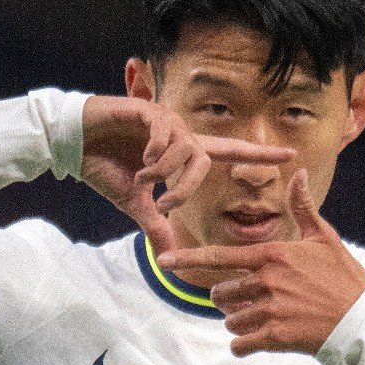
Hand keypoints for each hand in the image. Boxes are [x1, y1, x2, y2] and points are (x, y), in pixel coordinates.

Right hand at [81, 96, 294, 253]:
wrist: (73, 144)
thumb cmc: (104, 167)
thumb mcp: (134, 202)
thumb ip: (155, 222)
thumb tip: (169, 254)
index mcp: (182, 152)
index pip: (228, 151)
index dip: (258, 153)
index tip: (291, 155)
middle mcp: (179, 132)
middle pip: (202, 158)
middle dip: (187, 185)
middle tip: (165, 204)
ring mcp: (163, 120)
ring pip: (184, 146)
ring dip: (165, 171)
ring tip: (142, 178)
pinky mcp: (145, 110)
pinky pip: (164, 132)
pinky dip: (155, 152)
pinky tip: (141, 162)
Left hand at [156, 169, 364, 356]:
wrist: (364, 322)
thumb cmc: (345, 279)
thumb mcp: (325, 239)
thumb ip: (303, 207)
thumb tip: (298, 173)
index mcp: (273, 255)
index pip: (220, 257)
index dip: (187, 258)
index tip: (163, 260)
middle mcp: (266, 281)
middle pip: (221, 293)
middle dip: (227, 300)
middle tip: (248, 302)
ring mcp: (270, 310)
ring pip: (230, 319)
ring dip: (239, 322)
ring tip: (263, 320)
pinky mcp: (275, 337)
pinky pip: (240, 344)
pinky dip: (243, 345)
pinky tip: (257, 342)